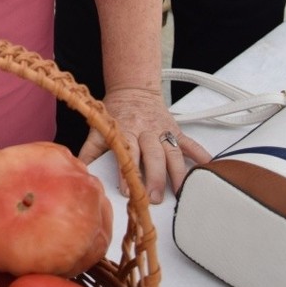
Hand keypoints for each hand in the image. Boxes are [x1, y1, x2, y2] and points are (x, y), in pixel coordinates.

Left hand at [78, 86, 210, 202]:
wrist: (133, 88)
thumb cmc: (115, 111)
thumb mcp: (99, 126)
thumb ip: (90, 148)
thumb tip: (78, 168)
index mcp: (126, 131)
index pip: (128, 153)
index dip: (128, 172)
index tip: (128, 190)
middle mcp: (146, 132)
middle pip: (153, 156)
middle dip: (155, 178)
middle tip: (155, 198)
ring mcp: (162, 131)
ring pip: (173, 153)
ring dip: (178, 173)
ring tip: (181, 191)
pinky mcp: (175, 130)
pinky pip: (189, 143)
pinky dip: (200, 154)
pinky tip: (208, 166)